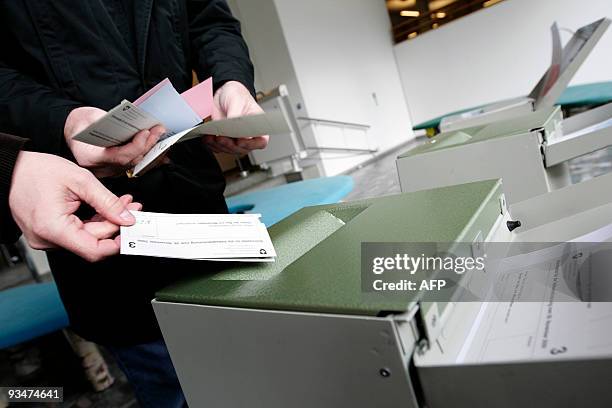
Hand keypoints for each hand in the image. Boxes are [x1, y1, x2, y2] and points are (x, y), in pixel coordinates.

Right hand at [9, 151, 141, 261]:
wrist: (10, 169)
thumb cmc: (35, 171)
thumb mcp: (80, 180)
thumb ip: (107, 202)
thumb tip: (127, 218)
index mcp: (53, 229)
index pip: (93, 250)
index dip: (117, 242)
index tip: (132, 230)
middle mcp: (48, 239)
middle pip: (93, 241)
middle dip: (116, 224)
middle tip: (132, 207)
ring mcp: (47, 238)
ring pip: (86, 237)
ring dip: (106, 221)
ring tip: (120, 203)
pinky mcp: (48, 233)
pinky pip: (76, 232)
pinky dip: (92, 220)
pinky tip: (103, 208)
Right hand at [64, 107, 165, 177]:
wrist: (73, 131)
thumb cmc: (80, 123)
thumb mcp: (90, 117)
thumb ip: (109, 121)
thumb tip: (133, 122)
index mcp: (89, 157)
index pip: (118, 156)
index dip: (135, 145)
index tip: (145, 132)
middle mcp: (100, 168)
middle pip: (131, 160)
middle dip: (148, 145)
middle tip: (158, 130)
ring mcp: (110, 171)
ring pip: (136, 164)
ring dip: (152, 150)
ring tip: (162, 137)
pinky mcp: (118, 169)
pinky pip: (137, 165)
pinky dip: (150, 158)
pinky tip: (162, 153)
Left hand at [203, 81, 268, 154]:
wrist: (223, 94)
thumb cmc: (237, 95)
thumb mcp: (237, 101)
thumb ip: (236, 116)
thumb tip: (234, 128)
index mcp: (258, 127)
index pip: (261, 142)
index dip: (251, 144)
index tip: (240, 140)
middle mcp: (248, 136)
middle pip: (243, 149)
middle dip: (231, 145)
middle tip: (222, 137)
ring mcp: (236, 139)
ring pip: (230, 150)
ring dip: (220, 146)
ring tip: (212, 137)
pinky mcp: (224, 140)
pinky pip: (219, 148)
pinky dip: (212, 145)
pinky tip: (208, 138)